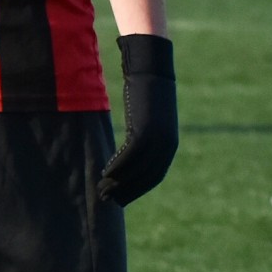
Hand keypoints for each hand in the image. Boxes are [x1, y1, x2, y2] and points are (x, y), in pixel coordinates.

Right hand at [99, 34, 177, 205]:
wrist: (150, 69)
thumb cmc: (146, 92)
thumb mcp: (148, 118)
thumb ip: (143, 135)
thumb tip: (131, 150)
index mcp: (169, 145)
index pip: (154, 177)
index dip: (136, 190)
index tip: (121, 200)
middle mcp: (166, 145)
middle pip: (146, 177)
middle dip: (127, 191)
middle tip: (109, 202)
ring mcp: (157, 138)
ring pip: (137, 169)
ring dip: (118, 182)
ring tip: (102, 190)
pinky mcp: (144, 129)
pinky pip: (129, 155)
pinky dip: (116, 166)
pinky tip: (104, 172)